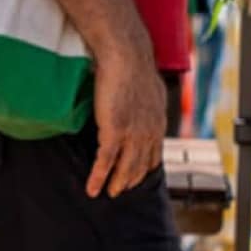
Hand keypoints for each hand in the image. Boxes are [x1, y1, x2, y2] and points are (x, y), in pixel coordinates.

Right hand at [88, 44, 167, 197]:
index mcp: (157, 123)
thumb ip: (146, 101)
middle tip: (119, 190)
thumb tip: (142, 102)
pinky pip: (105, 162)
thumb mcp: (149, 88)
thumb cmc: (133, 65)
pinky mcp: (114, 132)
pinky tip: (92, 188)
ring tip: (105, 193)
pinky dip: (98, 177)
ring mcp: (132, 134)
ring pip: (124, 168)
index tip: (135, 176)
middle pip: (140, 166)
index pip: (154, 154)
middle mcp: (149, 133)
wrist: (126, 56)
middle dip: (129, 180)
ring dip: (115, 184)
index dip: (143, 168)